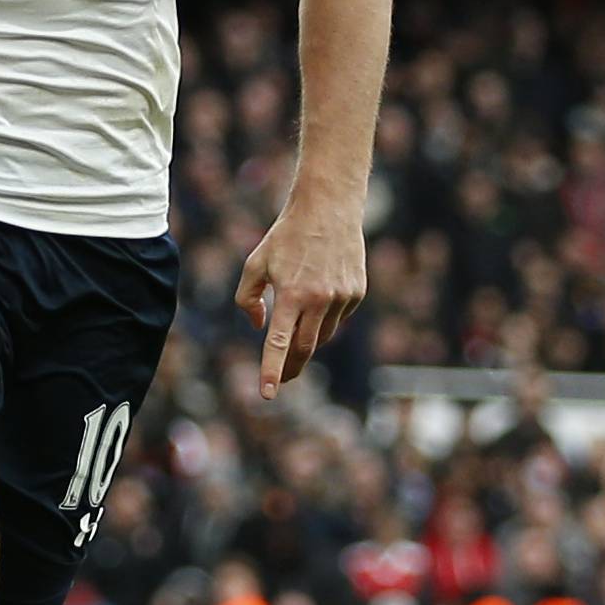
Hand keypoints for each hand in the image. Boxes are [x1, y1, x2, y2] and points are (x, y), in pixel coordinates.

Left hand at [236, 195, 367, 398]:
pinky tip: (320, 296)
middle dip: (291, 368)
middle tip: (282, 379)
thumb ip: (247, 299)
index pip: (278, 343)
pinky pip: (338, 318)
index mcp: (290, 294)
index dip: (272, 371)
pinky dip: (325, 317)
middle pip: (304, 349)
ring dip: (307, 339)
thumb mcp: (255, 263)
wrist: (329, 209)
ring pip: (323, 335)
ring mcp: (342, 297)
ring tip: (297, 324)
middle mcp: (319, 299)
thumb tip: (260, 327)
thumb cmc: (286, 236)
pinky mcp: (357, 293)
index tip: (268, 395)